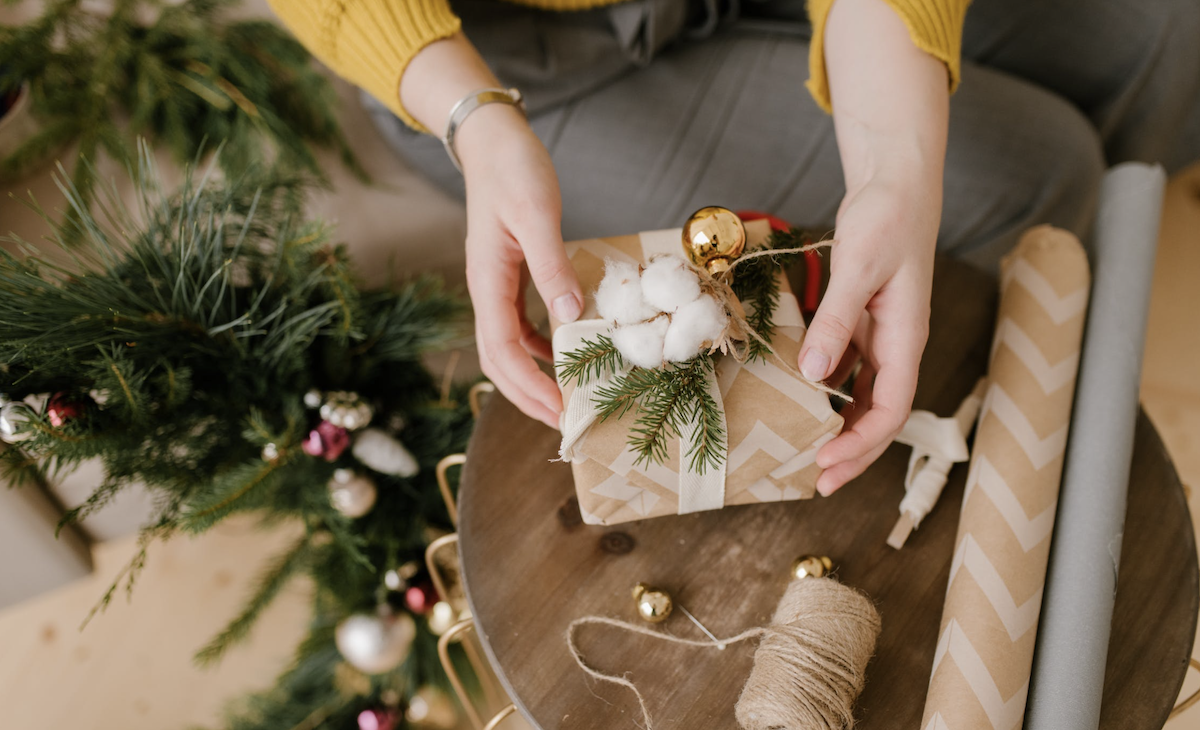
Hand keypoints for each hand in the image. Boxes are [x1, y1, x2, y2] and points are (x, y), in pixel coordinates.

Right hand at [456, 105, 583, 428]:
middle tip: (563, 422)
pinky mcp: (507, 277)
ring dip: (531, 377)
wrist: (492, 142)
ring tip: (563, 399)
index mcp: (487, 282)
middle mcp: (486, 291)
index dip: (528, 387)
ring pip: (506, 348)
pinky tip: (562, 353)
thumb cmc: (513, 170)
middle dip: (527, 396)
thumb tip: (569, 314)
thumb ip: (551, 266)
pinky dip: (538, 348)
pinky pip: (518, 326)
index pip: (502, 351)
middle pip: (498, 361)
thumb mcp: (537, 215)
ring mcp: (494, 286)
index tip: (558, 411)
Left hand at [804, 0, 948, 493]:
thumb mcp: (858, 268)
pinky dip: (827, 388)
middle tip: (815, 480)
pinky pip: (847, 367)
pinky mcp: (862, 320)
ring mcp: (879, 334)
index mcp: (904, 338)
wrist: (896, 182)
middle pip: (878, 414)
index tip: (826, 465)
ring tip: (805, 449)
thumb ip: (836, 321)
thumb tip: (813, 375)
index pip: (891, 410)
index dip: (861, 444)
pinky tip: (801, 397)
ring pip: (863, 395)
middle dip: (851, 451)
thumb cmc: (886, 219)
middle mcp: (895, 344)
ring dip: (839, 425)